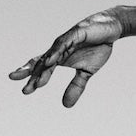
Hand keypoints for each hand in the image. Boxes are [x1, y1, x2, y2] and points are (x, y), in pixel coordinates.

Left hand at [9, 10, 124, 106]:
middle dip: (32, 77)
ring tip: (37, 82)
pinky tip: (50, 61)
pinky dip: (55, 52)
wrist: (110, 30)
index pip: (41, 68)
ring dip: (43, 69)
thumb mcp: (87, 72)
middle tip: (25, 90)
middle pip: (41, 63)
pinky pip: (63, 44)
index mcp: (58, 58)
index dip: (31, 77)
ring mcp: (64, 41)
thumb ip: (75, 87)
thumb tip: (65, 105)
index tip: (24, 91)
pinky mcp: (74, 33)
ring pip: (50, 55)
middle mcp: (57, 49)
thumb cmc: (97, 47)